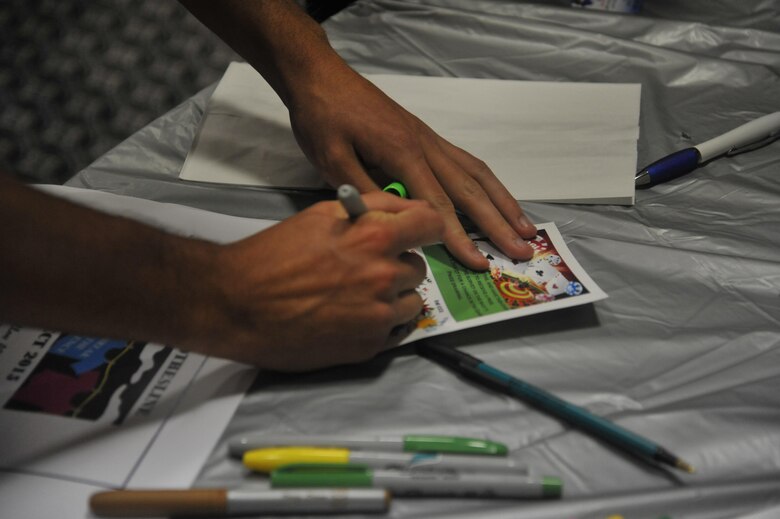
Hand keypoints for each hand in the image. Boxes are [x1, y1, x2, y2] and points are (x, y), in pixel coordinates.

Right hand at [192, 192, 443, 371]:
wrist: (237, 305)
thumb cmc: (273, 256)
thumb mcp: (322, 214)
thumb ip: (371, 207)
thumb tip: (406, 208)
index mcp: (374, 238)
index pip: (431, 225)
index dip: (427, 226)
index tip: (421, 232)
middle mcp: (383, 277)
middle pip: (417, 268)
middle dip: (397, 264)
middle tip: (364, 267)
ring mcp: (378, 316)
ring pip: (411, 301)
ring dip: (393, 297)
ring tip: (355, 295)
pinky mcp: (369, 346)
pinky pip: (395, 330)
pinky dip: (380, 323)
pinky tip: (349, 315)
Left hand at [288, 64, 537, 270]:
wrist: (321, 76)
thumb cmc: (323, 117)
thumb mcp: (331, 159)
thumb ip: (365, 192)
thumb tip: (395, 224)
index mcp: (402, 152)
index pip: (438, 204)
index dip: (459, 237)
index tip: (479, 263)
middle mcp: (425, 145)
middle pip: (470, 190)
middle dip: (499, 223)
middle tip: (524, 250)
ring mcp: (429, 138)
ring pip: (476, 172)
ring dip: (503, 201)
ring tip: (525, 226)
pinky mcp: (425, 135)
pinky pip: (466, 161)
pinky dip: (487, 182)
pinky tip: (495, 195)